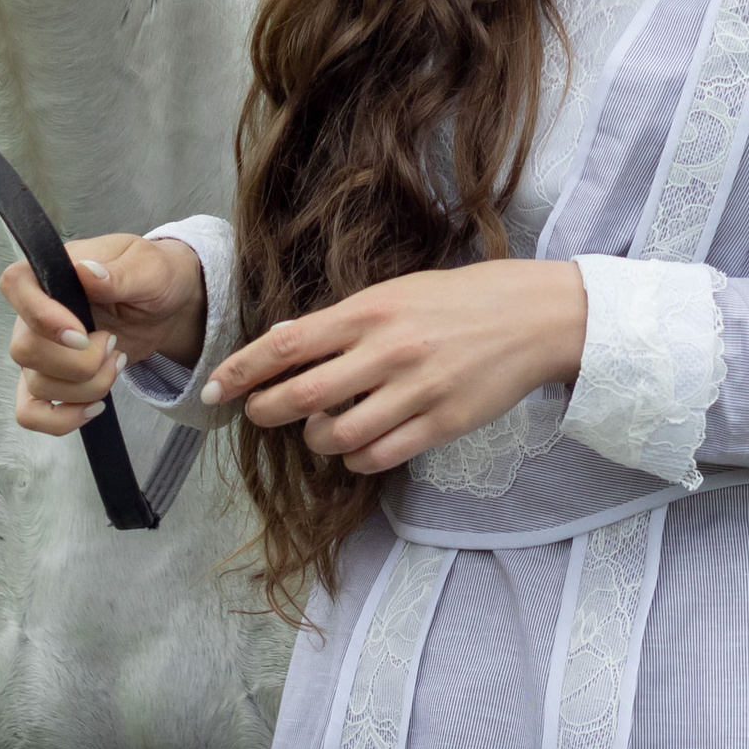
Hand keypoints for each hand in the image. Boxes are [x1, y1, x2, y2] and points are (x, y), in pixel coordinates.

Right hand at [1, 232, 207, 437]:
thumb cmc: (155, 276)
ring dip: (87, 386)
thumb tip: (86, 270)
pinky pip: (32, 413)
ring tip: (117, 360)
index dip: (40, 314)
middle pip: (24, 349)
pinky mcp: (51, 379)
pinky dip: (62, 419)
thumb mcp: (150, 268)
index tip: (80, 333)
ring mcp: (39, 349)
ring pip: (37, 385)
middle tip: (113, 343)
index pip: (15, 284)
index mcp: (56, 272)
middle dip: (78, 361)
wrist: (167, 306)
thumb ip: (120, 273)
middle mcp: (36, 312)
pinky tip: (95, 407)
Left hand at [208, 259, 588, 476]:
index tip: (213, 391)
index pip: (287, 343)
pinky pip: (375, 457)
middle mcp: (389, 350)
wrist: (535, 316)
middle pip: (299, 397)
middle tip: (261, 414)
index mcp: (373, 310)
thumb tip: (288, 343)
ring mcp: (415, 391)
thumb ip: (348, 320)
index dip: (241, 371)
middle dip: (265, 412)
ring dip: (316, 440)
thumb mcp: (402, 291)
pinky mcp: (440, 424)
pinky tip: (362, 443)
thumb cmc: (464, 297)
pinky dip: (356, 458)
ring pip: (334, 437)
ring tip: (324, 429)